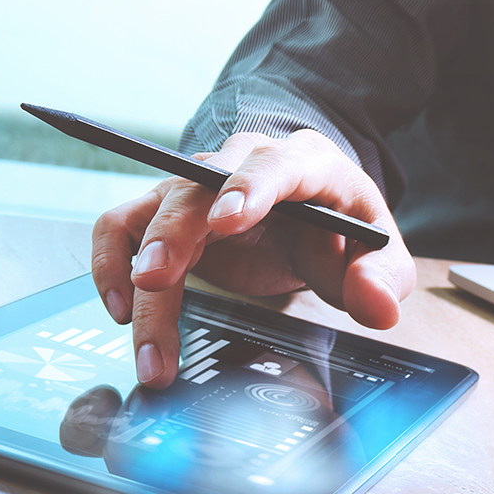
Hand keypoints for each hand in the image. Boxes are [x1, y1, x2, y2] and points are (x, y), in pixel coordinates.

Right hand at [91, 130, 415, 387]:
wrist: (310, 214)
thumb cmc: (341, 230)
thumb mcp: (379, 253)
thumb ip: (382, 278)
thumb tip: (376, 307)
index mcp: (302, 165)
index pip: (273, 166)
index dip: (248, 189)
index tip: (227, 222)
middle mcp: (238, 166)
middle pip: (195, 189)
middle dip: (172, 234)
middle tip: (156, 284)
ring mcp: (196, 189)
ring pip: (151, 214)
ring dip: (134, 268)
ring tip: (133, 327)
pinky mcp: (166, 215)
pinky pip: (120, 226)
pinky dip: (110, 262)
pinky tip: (121, 309)